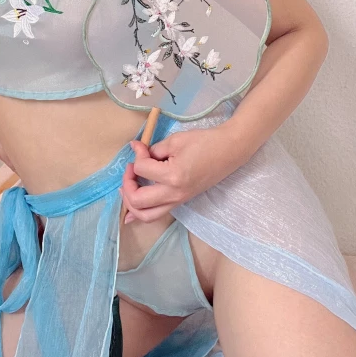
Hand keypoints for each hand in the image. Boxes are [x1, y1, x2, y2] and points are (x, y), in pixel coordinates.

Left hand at [119, 125, 246, 223]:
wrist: (228, 151)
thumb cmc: (204, 142)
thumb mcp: (175, 141)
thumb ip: (153, 150)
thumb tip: (137, 152)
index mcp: (173, 176)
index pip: (142, 170)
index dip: (137, 155)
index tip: (139, 145)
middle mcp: (174, 194)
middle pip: (138, 200)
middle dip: (127, 184)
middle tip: (129, 169)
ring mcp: (178, 200)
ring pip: (146, 215)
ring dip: (131, 204)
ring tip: (127, 188)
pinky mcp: (181, 201)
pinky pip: (157, 214)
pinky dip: (141, 213)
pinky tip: (130, 211)